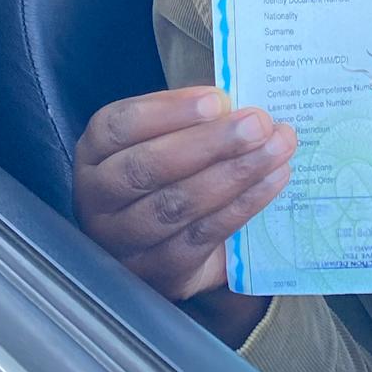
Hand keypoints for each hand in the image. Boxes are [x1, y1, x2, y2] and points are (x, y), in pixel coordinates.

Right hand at [73, 86, 294, 340]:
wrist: (167, 242)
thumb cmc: (169, 172)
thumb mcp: (166, 138)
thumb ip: (192, 120)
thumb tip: (237, 105)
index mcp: (95, 152)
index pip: (121, 126)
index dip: (169, 112)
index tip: (218, 99)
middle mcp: (97, 198)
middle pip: (147, 168)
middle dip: (209, 143)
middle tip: (258, 124)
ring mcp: (123, 241)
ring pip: (176, 206)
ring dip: (234, 174)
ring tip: (276, 148)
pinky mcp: (160, 272)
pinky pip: (202, 236)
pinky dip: (242, 206)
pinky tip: (272, 181)